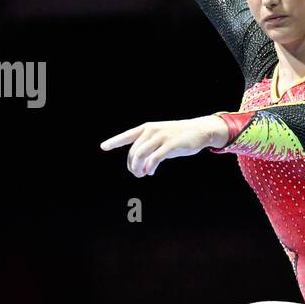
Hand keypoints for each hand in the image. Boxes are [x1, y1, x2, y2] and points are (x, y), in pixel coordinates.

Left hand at [100, 116, 224, 176]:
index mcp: (147, 128)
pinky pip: (155, 158)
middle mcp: (152, 131)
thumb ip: (150, 149)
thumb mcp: (162, 138)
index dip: (114, 141)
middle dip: (132, 164)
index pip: (127, 135)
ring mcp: (161, 137)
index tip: (103, 147)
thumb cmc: (180, 136)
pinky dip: (150, 167)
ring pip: (141, 154)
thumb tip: (143, 167)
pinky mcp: (171, 145)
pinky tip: (150, 172)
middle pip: (134, 150)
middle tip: (136, 174)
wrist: (201, 131)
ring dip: (138, 167)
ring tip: (141, 175)